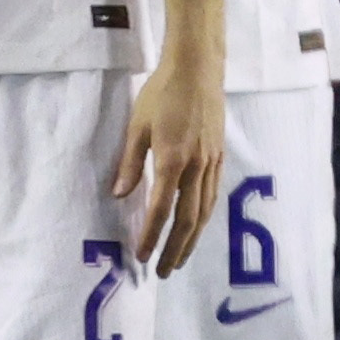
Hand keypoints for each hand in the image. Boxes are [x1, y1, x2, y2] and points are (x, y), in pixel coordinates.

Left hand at [113, 55, 225, 275]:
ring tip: (181, 259)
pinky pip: (213, 195)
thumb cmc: (162, 93)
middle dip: (176, 249)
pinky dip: (204, 217)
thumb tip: (120, 195)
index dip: (151, 236)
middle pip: (188, 219)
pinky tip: (197, 227)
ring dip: (192, 239)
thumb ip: (130, 163)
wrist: (198, 68)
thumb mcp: (137, 125)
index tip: (142, 255)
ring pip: (205, 211)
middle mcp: (197, 166)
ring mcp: (212, 162)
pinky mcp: (219, 156)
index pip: (161, 209)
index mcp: (173, 160)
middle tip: (164, 272)